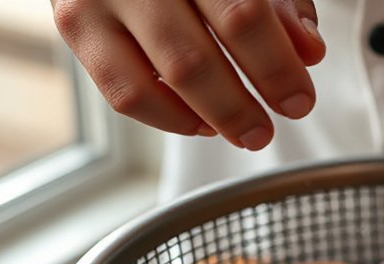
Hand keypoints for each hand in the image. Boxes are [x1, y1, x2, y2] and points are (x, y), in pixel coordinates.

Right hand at [51, 0, 324, 149]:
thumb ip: (283, 4)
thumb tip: (308, 53)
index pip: (241, 15)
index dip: (276, 67)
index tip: (299, 99)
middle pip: (192, 59)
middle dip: (238, 106)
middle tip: (267, 129)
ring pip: (152, 83)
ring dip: (207, 120)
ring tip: (242, 131)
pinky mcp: (75, 25)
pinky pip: (122, 94)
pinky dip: (169, 118)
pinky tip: (201, 121)